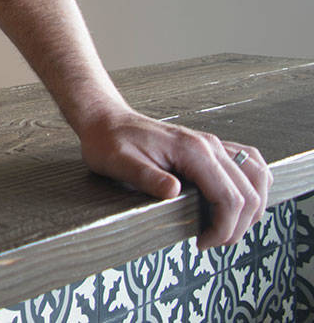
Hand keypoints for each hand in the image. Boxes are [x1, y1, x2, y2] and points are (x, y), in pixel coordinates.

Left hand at [77, 109, 271, 247]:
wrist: (107, 121)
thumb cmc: (110, 142)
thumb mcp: (119, 163)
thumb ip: (147, 177)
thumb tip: (173, 192)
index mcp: (192, 150)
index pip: (229, 197)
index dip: (223, 228)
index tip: (202, 243)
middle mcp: (210, 145)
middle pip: (249, 193)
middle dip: (237, 226)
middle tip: (211, 242)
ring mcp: (213, 144)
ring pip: (257, 177)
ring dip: (252, 208)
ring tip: (227, 228)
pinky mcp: (211, 147)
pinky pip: (248, 163)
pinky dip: (254, 185)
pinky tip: (241, 201)